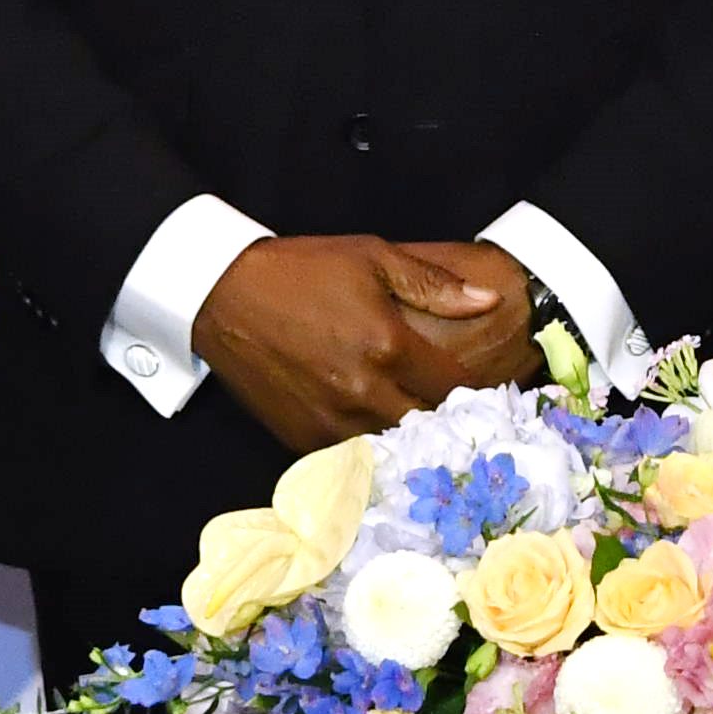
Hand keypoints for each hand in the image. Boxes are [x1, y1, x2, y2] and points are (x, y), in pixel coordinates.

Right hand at [194, 235, 538, 453]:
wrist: (224, 295)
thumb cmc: (303, 270)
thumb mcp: (374, 258)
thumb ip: (435, 285)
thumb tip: (487, 302)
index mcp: (388, 346)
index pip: (454, 387)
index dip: (474, 390)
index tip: (481, 387)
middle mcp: (363, 392)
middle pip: (427, 426)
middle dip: (445, 418)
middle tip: (454, 410)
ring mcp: (330, 421)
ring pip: (392, 446)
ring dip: (408, 436)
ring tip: (417, 422)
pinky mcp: (301, 438)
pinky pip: (351, 455)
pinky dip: (367, 445)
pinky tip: (373, 427)